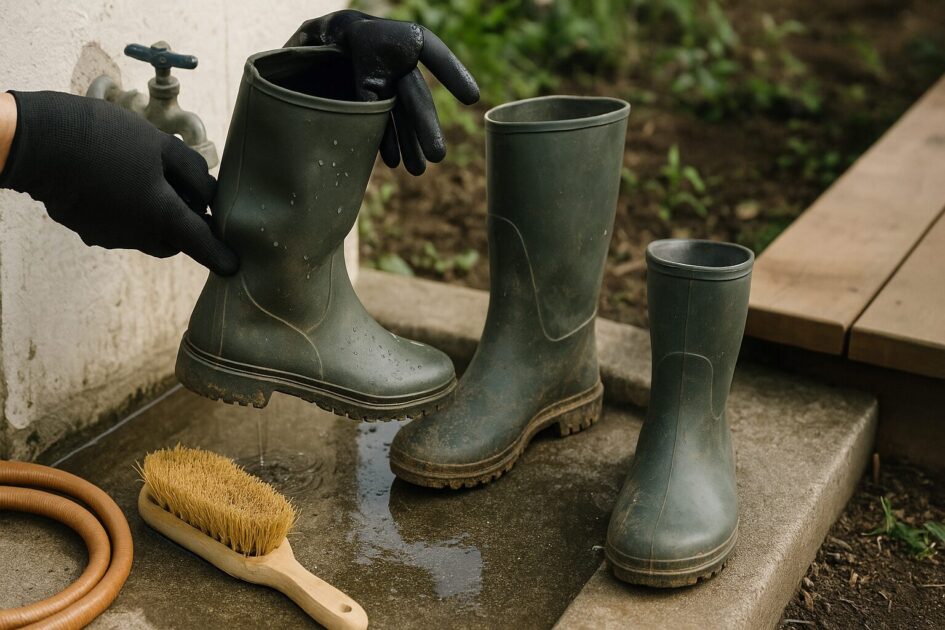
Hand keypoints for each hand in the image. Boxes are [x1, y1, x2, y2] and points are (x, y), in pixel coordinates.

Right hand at [0, 91, 237, 274]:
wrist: (41, 141)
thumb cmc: (107, 138)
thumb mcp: (162, 145)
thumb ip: (193, 172)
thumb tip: (208, 194)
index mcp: (162, 215)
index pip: (200, 243)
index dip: (219, 255)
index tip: (234, 267)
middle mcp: (138, 234)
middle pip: (173, 242)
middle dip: (184, 229)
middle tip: (184, 198)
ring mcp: (110, 236)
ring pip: (145, 236)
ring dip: (154, 220)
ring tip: (145, 182)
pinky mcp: (88, 231)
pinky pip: (118, 228)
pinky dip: (126, 214)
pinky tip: (115, 184)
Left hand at [286, 10, 478, 174]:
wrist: (301, 44)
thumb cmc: (307, 37)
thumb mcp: (310, 46)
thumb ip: (330, 69)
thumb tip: (350, 97)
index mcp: (376, 37)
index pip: (424, 49)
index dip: (449, 70)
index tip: (471, 98)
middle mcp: (387, 59)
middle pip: (411, 93)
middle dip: (424, 125)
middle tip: (437, 156)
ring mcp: (380, 81)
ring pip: (400, 112)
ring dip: (409, 142)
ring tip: (418, 170)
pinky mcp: (369, 98)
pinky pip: (382, 121)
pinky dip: (387, 141)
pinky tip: (393, 162)